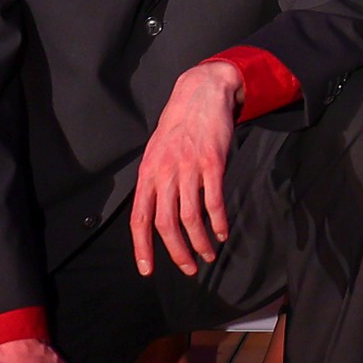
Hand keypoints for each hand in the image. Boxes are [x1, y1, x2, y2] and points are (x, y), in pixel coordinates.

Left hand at [131, 61, 242, 276]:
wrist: (200, 93)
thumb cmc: (178, 125)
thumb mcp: (156, 152)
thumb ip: (155, 181)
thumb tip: (153, 214)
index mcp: (148, 173)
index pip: (139, 218)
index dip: (142, 247)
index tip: (147, 270)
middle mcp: (164, 173)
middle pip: (165, 223)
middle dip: (176, 252)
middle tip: (188, 268)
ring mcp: (188, 168)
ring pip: (191, 217)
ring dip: (200, 242)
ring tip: (208, 254)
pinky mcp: (211, 163)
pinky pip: (214, 201)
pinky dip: (218, 221)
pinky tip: (223, 232)